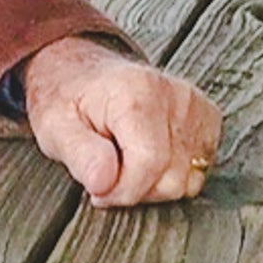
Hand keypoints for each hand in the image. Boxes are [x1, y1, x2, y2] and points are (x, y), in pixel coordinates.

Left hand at [20, 37, 221, 208]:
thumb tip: (103, 183)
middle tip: (110, 171)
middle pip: (172, 179)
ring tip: (127, 160)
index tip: (99, 187)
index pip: (148, 166)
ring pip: (189, 180)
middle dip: (137, 188)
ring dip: (155, 183)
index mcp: (137, 93)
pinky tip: (149, 155)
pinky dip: (173, 172)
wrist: (81, 72)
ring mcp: (195, 105)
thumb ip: (80, 156)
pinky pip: (199, 170)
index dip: (122, 190)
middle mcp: (175, 95)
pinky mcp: (207, 116)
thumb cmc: (68, 100)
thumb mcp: (55, 127)